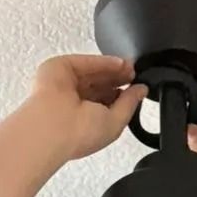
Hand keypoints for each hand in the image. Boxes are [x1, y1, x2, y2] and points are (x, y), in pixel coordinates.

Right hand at [27, 54, 146, 162]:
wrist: (55, 124)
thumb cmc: (78, 134)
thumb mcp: (116, 123)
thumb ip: (130, 104)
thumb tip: (141, 91)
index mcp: (86, 120)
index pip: (106, 102)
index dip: (122, 94)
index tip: (136, 88)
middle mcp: (74, 103)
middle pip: (100, 84)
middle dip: (119, 78)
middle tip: (134, 74)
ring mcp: (66, 85)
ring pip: (93, 72)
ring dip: (113, 69)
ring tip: (130, 69)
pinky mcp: (60, 69)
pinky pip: (85, 62)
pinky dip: (102, 62)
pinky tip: (118, 64)